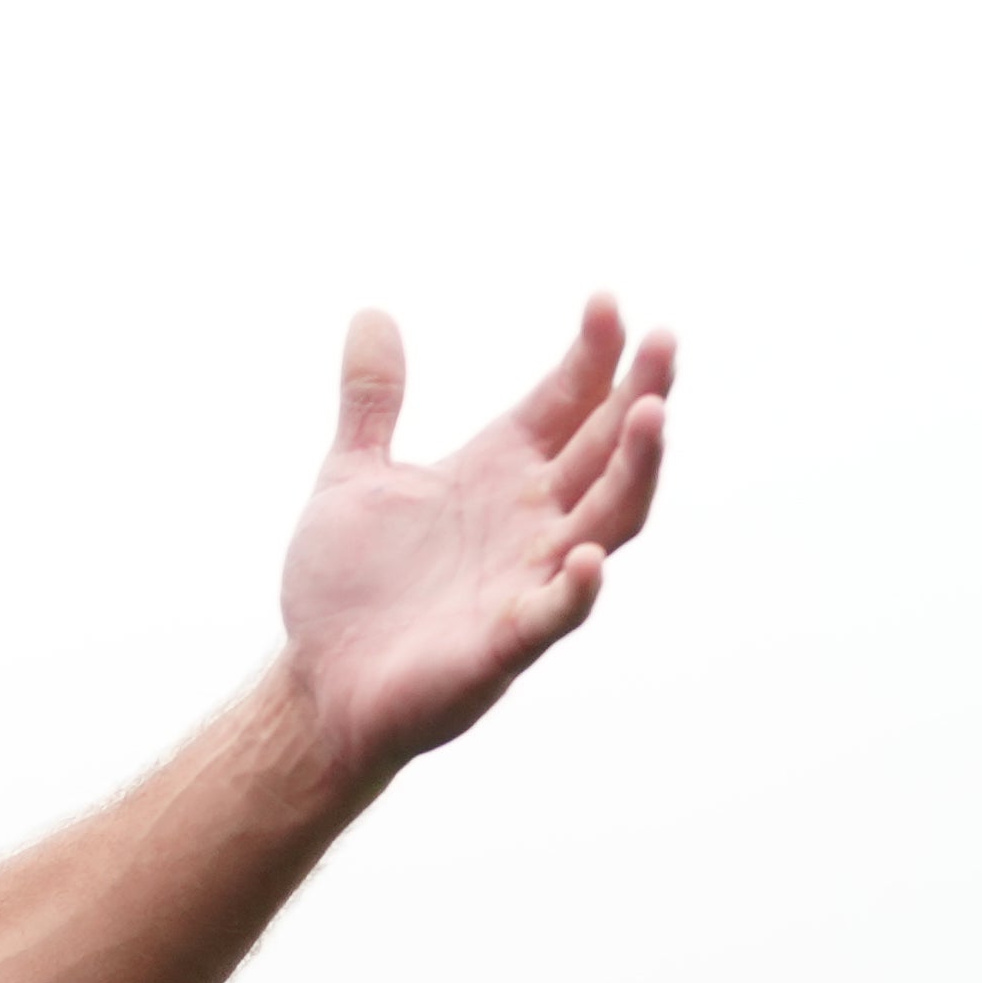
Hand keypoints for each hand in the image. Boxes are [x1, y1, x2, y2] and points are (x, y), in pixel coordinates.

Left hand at [275, 298, 675, 785]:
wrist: (317, 681)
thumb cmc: (347, 588)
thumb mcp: (351, 476)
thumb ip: (371, 400)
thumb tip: (370, 312)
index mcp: (499, 472)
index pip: (568, 400)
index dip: (592, 353)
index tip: (605, 301)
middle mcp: (529, 519)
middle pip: (606, 447)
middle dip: (640, 393)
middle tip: (664, 339)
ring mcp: (526, 578)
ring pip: (606, 519)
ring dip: (635, 470)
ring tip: (653, 413)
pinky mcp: (504, 642)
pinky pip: (555, 612)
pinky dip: (576, 587)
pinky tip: (588, 556)